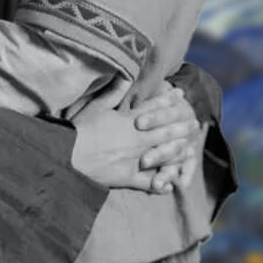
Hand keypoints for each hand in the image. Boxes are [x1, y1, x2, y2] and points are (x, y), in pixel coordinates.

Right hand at [71, 84, 203, 195]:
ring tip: (190, 149)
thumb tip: (124, 77)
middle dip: (180, 126)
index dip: (167, 100)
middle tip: (194, 122)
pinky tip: (170, 185)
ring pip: (163, 155)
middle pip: (165, 131)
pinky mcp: (127, 177)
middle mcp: (136, 139)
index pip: (152, 108)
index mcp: (128, 121)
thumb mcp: (94, 107)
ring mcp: (134, 159)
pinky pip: (148, 182)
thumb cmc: (78, 130)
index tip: (180, 94)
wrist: (69, 155)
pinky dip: (160, 184)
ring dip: (178, 152)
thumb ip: (112, 93)